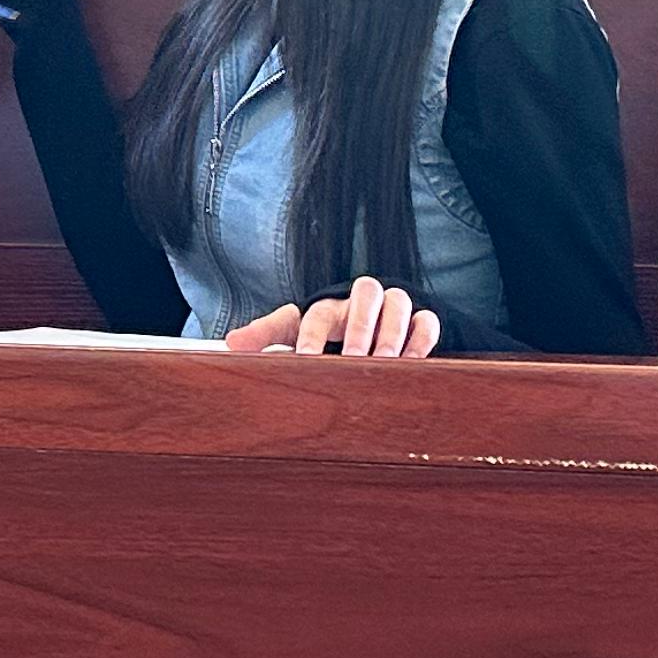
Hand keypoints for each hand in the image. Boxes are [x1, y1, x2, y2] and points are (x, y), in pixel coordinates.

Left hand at [225, 277, 440, 358]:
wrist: (374, 322)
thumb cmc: (329, 331)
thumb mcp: (297, 331)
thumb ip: (268, 335)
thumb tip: (230, 343)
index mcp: (327, 306)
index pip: (317, 313)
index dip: (311, 336)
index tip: (306, 361)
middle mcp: (360, 301)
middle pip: (364, 294)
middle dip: (358, 327)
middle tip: (353, 359)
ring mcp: (394, 308)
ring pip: (397, 304)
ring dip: (391, 332)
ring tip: (384, 363)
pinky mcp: (421, 320)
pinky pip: (426, 321)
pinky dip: (421, 338)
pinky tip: (413, 361)